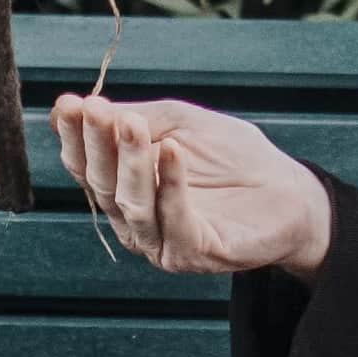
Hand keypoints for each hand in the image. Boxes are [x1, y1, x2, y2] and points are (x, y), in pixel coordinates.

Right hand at [50, 93, 333, 276]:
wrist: (289, 193)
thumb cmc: (232, 157)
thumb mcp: (181, 123)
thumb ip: (137, 116)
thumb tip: (80, 105)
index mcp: (124, 188)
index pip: (87, 164)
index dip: (74, 135)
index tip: (68, 103)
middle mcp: (134, 219)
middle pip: (102, 183)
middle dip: (97, 144)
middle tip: (96, 110)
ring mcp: (161, 241)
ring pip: (132, 204)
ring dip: (130, 161)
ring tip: (133, 124)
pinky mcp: (193, 253)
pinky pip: (175, 220)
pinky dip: (172, 184)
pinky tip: (173, 151)